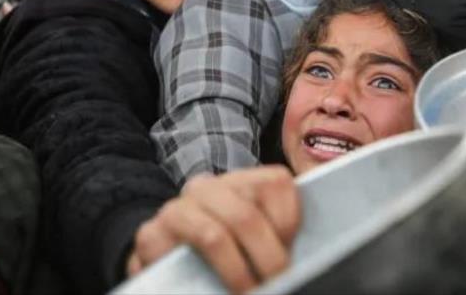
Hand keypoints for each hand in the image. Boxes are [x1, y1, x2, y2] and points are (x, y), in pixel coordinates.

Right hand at [127, 166, 300, 293]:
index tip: (294, 250)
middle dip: (268, 257)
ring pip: (216, 235)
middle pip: (247, 214)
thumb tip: (314, 252)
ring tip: (251, 291)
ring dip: (239, 272)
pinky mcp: (151, 235)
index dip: (289, 220)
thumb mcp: (255, 237)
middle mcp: (207, 187)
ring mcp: (177, 209)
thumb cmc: (226, 253)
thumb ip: (278, 233)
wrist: (168, 265)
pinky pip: (180, 254)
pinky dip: (210, 275)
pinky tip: (219, 289)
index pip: (275, 182)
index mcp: (240, 181)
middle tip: (280, 281)